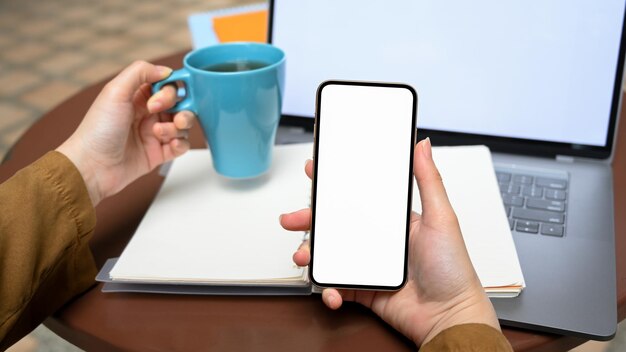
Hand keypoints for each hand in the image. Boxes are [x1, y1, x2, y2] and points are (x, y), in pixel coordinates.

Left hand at [56, 61, 195, 205]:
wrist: (92, 166)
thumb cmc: (98, 130)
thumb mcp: (115, 91)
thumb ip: (140, 72)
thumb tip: (166, 70)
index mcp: (137, 96)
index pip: (167, 86)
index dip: (169, 91)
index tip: (159, 101)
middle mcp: (147, 113)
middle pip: (180, 104)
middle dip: (181, 109)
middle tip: (172, 117)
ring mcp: (154, 134)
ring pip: (183, 125)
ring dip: (179, 127)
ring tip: (161, 133)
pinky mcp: (159, 153)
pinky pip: (182, 145)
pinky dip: (181, 143)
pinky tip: (170, 144)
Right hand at [280, 138, 499, 345]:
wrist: (448, 317)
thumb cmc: (452, 269)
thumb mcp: (441, 217)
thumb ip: (429, 180)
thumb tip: (423, 145)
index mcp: (393, 221)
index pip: (358, 197)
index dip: (334, 186)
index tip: (315, 173)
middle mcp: (378, 241)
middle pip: (334, 225)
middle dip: (308, 220)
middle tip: (292, 219)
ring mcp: (368, 265)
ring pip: (330, 254)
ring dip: (311, 253)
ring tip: (304, 255)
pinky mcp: (363, 289)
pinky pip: (337, 285)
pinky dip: (329, 289)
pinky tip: (332, 290)